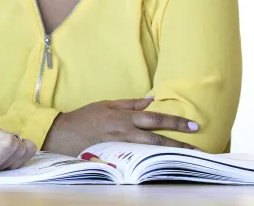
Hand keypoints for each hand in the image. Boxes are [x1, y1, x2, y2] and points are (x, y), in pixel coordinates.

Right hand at [43, 98, 199, 155]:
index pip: (154, 117)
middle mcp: (125, 130)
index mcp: (124, 116)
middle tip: (198, 147)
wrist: (64, 133)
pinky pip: (139, 157)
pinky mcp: (116, 155)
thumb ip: (130, 103)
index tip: (193, 125)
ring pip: (150, 149)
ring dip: (170, 152)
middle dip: (179, 141)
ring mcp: (121, 145)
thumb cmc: (85, 117)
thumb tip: (151, 100)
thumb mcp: (106, 104)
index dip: (175, 121)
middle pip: (157, 136)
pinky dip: (153, 159)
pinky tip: (164, 162)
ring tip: (186, 157)